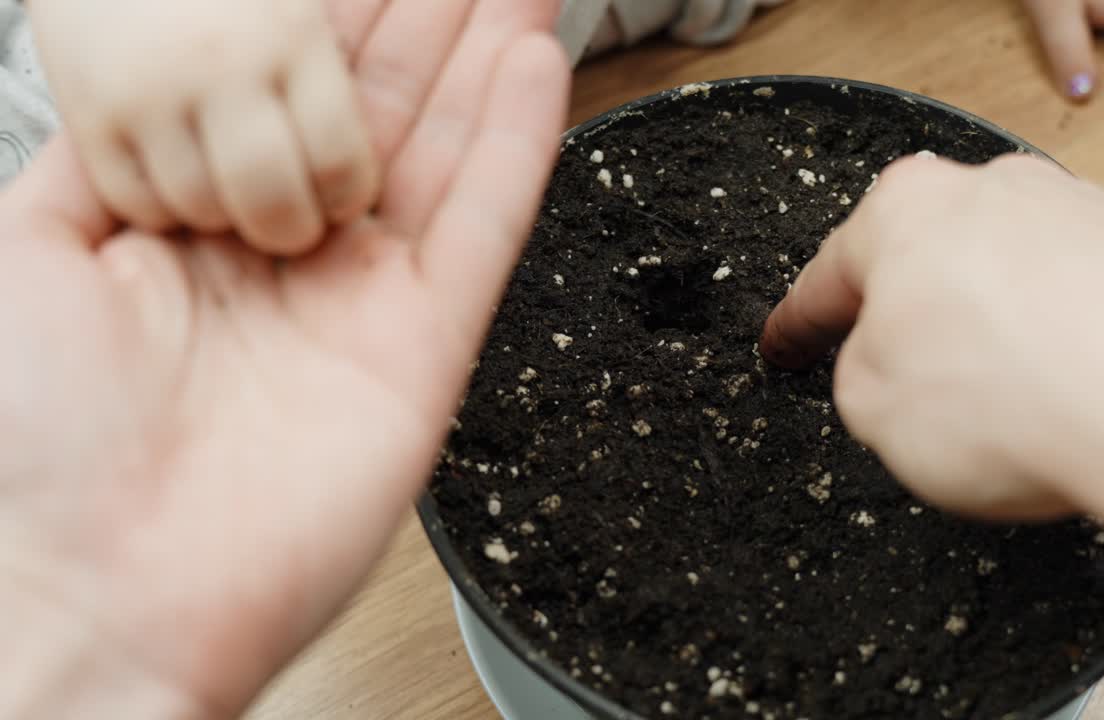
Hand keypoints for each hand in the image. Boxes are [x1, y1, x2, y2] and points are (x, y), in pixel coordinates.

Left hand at [0, 0, 566, 715]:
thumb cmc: (39, 438)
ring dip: (485, 57)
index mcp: (202, 225)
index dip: (330, 13)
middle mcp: (290, 255)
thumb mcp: (30, 251)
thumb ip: (102, 155)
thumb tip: (144, 82)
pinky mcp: (425, 344)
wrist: (99, 584)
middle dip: (424, 19)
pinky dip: (517, 143)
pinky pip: (484, 225)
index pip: (281, 92)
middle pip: (376, 108)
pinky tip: (534, 63)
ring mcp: (364, 298)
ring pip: (443, 151)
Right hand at [29, 0, 378, 254]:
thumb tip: (394, 146)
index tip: (345, 195)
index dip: (348, 194)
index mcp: (291, 36)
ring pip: (202, 208)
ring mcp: (147, 89)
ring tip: (235, 187)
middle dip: (291, 226)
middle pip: (271, 198)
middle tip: (293, 218)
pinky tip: (182, 176)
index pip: (340, 160)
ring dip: (226, 215)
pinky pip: (137, 203)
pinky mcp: (90, 111)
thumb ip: (339, 71)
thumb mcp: (301, 9)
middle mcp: (218, 65)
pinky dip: (163, 207)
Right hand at [760, 154, 1103, 523]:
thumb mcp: (869, 409)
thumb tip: (889, 368)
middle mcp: (992, 192)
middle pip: (925, 270)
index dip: (796, 327)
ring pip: (1007, 287)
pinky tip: (1069, 402)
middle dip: (913, 330)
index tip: (785, 348)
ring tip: (1011, 415)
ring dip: (996, 343)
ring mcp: (1075, 215)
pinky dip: (1065, 350)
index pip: (827, 279)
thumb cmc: (1017, 395)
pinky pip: (1078, 307)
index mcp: (903, 209)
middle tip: (909, 394)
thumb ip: (858, 374)